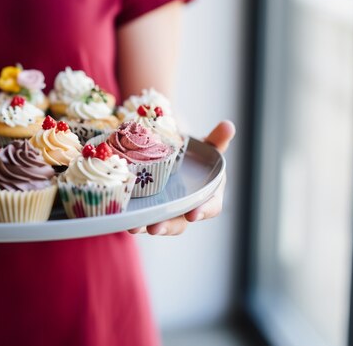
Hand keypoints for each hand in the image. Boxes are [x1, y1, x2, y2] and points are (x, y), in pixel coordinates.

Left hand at [129, 120, 235, 235]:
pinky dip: (134, 221)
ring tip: (134, 227)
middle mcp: (187, 207)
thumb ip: (217, 140)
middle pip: (180, 222)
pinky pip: (143, 219)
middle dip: (167, 226)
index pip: (210, 207)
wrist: (174, 157)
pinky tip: (124, 222)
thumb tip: (228, 125)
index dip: (203, 211)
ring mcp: (168, 211)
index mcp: (208, 195)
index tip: (193, 214)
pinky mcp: (151, 210)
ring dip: (146, 226)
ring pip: (160, 224)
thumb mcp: (206, 148)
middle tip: (155, 228)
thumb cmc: (195, 156)